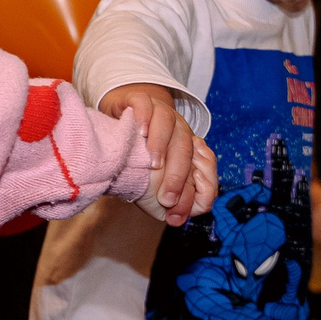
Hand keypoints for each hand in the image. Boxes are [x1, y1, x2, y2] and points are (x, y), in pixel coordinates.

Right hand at [102, 83, 211, 225]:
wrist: (117, 127)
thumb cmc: (139, 162)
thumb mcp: (158, 185)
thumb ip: (175, 199)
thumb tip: (177, 219)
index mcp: (191, 148)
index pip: (204, 164)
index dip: (197, 186)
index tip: (175, 207)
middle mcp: (179, 128)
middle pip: (185, 147)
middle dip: (178, 175)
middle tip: (166, 197)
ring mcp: (160, 111)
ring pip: (168, 123)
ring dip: (162, 145)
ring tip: (154, 165)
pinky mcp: (138, 100)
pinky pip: (144, 104)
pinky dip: (144, 117)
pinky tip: (140, 133)